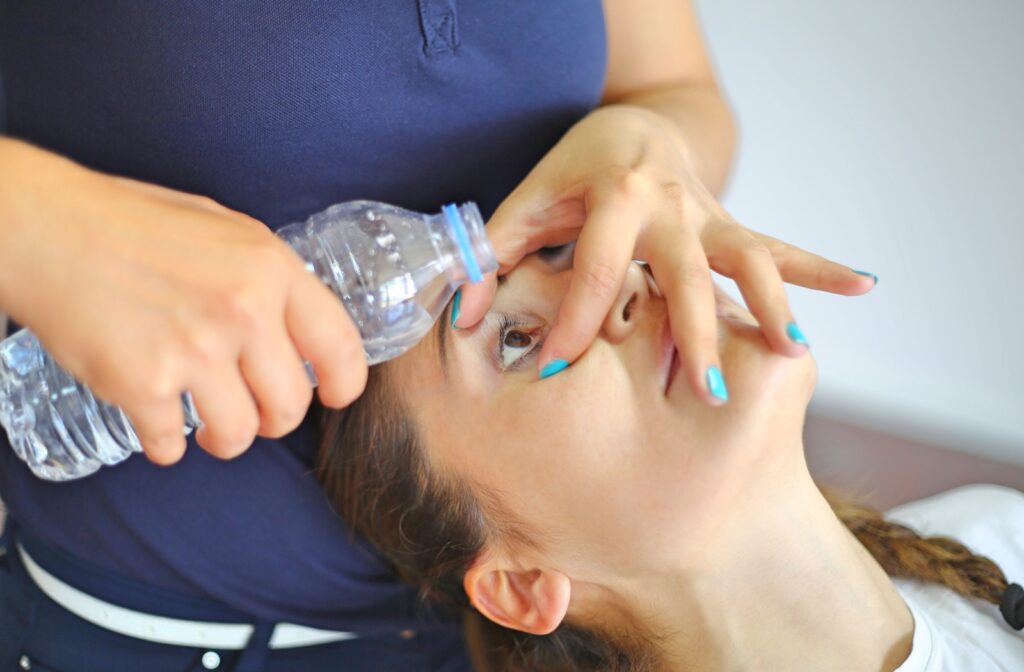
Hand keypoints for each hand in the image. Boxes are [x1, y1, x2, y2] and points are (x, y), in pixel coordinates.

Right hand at [0, 138, 365, 462]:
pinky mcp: (142, 384)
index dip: (344, 384)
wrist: (46, 229)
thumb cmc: (132, 223)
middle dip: (274, 419)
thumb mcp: (224, 230)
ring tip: (206, 423)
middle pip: (291, 406)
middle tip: (254, 412)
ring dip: (224, 438)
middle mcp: (242, 311)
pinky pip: (171, 446)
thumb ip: (265, 276)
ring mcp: (194, 350)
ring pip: (239, 435)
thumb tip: (298, 322)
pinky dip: (163, 444)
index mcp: (271, 269)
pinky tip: (154, 422)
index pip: (340, 346)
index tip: (332, 396)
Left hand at [455, 106, 875, 404]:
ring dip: (776, 302)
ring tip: (795, 352)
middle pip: (689, 270)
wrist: (632, 128)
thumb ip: (493, 252)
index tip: (555, 370)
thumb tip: (462, 314)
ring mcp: (709, 215)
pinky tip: (864, 286)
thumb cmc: (575, 172)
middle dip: (698, 330)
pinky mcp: (731, 225)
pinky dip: (822, 268)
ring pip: (750, 256)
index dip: (572, 320)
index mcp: (614, 198)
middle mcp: (671, 205)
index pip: (596, 269)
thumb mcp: (529, 202)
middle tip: (705, 391)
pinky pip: (781, 247)